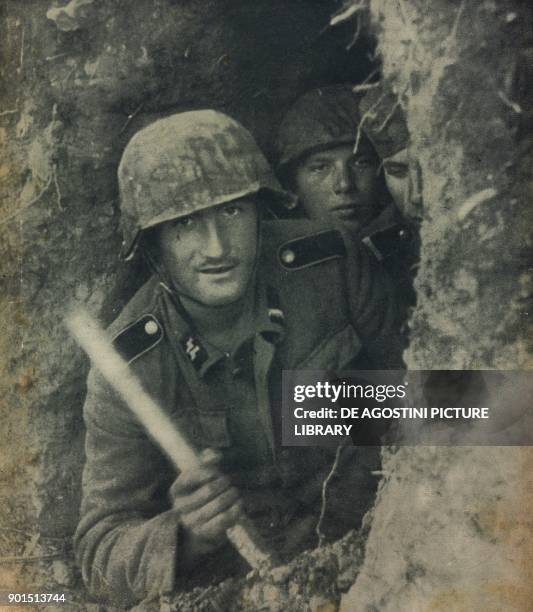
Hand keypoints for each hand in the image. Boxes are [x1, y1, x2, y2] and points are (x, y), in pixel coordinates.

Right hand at [170, 449, 243, 569]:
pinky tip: (239, 504)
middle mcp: (180, 507)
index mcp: (176, 490)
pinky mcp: (204, 533)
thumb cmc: (202, 490)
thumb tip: (216, 455)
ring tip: (235, 492)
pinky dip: (235, 510)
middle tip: (228, 482)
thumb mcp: (201, 473)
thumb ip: (207, 459)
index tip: (216, 473)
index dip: (208, 472)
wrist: (200, 521)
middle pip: (209, 490)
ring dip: (231, 495)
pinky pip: (223, 520)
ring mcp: (191, 522)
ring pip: (218, 505)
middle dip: (224, 483)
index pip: (191, 477)